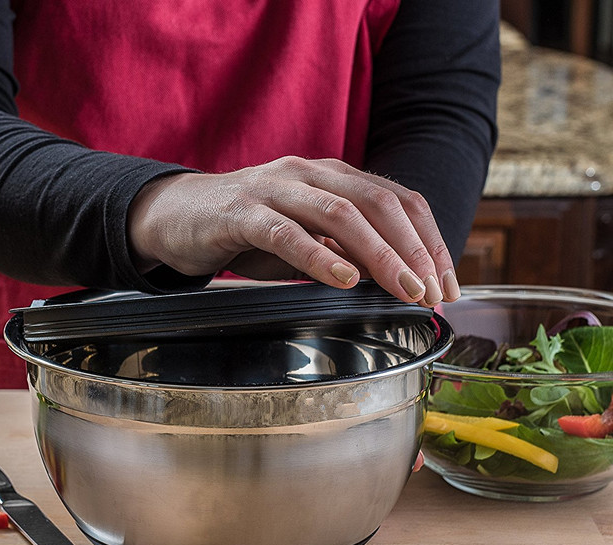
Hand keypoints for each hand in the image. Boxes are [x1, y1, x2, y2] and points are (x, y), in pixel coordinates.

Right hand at [127, 156, 460, 305]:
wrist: (177, 215)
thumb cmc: (246, 230)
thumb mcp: (305, 239)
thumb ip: (344, 251)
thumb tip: (396, 282)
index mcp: (332, 175)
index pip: (398, 199)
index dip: (430, 241)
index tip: (446, 285)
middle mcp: (310, 172)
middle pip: (379, 203)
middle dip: (414, 250)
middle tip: (432, 293)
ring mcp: (275, 187)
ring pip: (340, 214)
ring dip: (379, 254)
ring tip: (403, 290)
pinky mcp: (241, 211)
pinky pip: (286, 232)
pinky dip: (319, 256)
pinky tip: (344, 280)